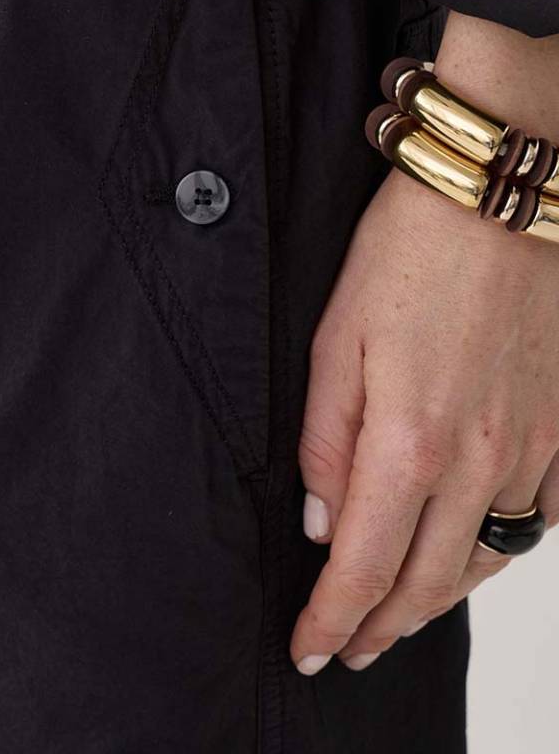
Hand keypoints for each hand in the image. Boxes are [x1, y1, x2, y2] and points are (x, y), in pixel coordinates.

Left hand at [291, 11, 558, 674]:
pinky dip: (496, 550)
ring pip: (484, 560)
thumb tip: (320, 521)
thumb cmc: (409, 254)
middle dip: (380, 627)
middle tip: (350, 648)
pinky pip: (535, 520)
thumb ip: (326, 440)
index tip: (310, 649)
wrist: (498, 195)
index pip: (362, 567)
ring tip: (399, 612)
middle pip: (427, 582)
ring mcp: (533, 451)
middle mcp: (480, 462)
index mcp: (409, 442)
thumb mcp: (335, 338)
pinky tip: (471, 548)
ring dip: (436, 596)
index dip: (333, 620)